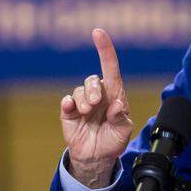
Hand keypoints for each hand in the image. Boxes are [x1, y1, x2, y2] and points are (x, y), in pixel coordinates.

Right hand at [60, 28, 133, 187]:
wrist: (96, 158)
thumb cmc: (113, 140)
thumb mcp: (123, 132)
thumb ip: (121, 118)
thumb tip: (117, 105)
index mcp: (115, 95)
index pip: (110, 68)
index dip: (105, 50)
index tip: (98, 33)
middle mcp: (98, 95)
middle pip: (92, 79)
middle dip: (93, 89)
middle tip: (95, 104)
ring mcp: (83, 102)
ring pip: (79, 90)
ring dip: (83, 99)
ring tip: (87, 111)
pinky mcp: (69, 112)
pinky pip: (66, 101)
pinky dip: (69, 103)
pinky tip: (72, 110)